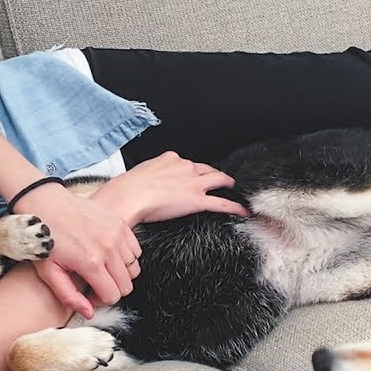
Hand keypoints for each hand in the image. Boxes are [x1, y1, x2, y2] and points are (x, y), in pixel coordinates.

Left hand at [12, 183, 141, 317]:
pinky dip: (125, 257)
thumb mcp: (48, 272)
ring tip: (101, 269)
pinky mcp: (120, 223)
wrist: (45, 203)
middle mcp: (108, 248)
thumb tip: (89, 313)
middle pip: (126, 285)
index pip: (112, 296)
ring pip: (133, 269)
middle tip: (94, 284)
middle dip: (111, 290)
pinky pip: (135, 251)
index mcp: (90, 262)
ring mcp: (117, 234)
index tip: (87, 294)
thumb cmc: (44, 238)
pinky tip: (107, 255)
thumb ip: (69, 296)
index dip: (100, 301)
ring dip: (120, 274)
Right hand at [91, 151, 249, 224]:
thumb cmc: (127, 188)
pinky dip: (234, 207)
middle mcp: (185, 167)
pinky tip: (242, 210)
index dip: (194, 170)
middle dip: (214, 174)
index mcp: (170, 159)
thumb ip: (151, 175)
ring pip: (218, 180)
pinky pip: (222, 203)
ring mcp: (193, 183)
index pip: (188, 163)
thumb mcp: (140, 173)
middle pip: (206, 169)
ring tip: (234, 189)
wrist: (128, 196)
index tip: (194, 174)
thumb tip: (148, 183)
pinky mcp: (197, 200)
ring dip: (228, 184)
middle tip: (220, 180)